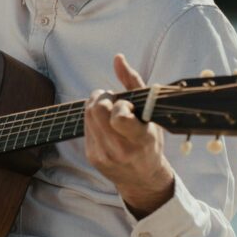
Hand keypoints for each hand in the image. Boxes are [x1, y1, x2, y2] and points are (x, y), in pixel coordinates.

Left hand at [84, 54, 174, 218]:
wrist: (142, 179)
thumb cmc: (150, 141)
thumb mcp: (151, 114)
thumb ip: (134, 83)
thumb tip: (117, 58)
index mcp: (140, 139)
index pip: (118, 116)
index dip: (120, 104)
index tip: (127, 106)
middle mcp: (120, 149)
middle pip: (96, 109)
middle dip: (104, 97)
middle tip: (114, 100)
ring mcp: (103, 154)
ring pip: (87, 114)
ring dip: (97, 105)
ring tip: (110, 109)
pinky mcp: (92, 156)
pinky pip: (85, 126)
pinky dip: (93, 119)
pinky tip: (105, 124)